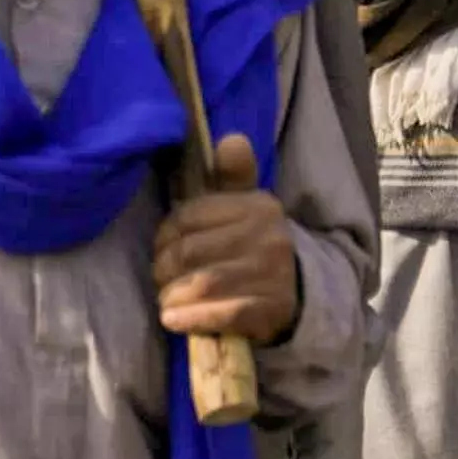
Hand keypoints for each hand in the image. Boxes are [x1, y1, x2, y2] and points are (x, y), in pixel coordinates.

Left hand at [151, 134, 301, 348]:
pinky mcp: (269, 310)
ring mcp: (272, 276)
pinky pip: (219, 314)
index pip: (188, 216)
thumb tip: (231, 138)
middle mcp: (269, 238)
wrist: (294, 293)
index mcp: (259, 206)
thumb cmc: (251, 246)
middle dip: (163, 269)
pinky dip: (189, 319)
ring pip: (200, 284)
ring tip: (169, 300)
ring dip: (171, 297)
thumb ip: (232, 176)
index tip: (165, 247)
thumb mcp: (244, 207)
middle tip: (162, 277)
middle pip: (189, 252)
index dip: (164, 235)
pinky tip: (175, 320)